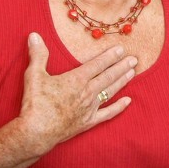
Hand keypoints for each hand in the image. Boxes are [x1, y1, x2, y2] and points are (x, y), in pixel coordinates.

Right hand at [15, 32, 136, 156]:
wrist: (37, 132)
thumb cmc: (35, 104)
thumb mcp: (34, 75)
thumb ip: (38, 54)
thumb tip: (34, 35)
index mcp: (76, 79)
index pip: (98, 64)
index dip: (110, 56)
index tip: (121, 49)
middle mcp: (87, 92)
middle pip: (108, 76)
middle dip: (122, 66)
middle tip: (134, 59)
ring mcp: (90, 108)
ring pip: (110, 92)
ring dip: (122, 81)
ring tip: (133, 73)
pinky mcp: (89, 122)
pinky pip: (108, 114)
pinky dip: (119, 107)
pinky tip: (128, 101)